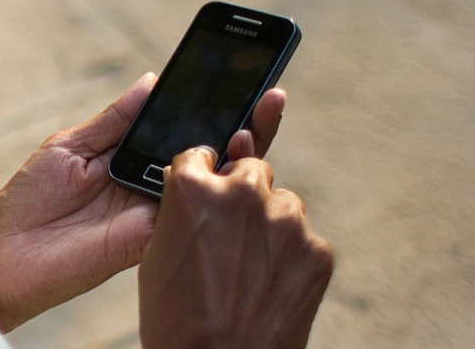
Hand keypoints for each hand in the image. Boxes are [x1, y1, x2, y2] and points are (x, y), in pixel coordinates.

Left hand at [0, 74, 286, 331]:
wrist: (3, 255)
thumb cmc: (29, 200)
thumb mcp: (70, 146)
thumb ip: (115, 120)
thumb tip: (153, 80)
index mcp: (133, 157)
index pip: (183, 129)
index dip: (213, 106)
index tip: (241, 76)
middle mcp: (153, 185)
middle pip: (211, 155)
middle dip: (246, 125)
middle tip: (269, 96)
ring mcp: (156, 212)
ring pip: (213, 185)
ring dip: (239, 154)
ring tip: (251, 121)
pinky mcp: (151, 238)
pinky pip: (192, 216)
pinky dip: (214, 193)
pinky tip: (229, 162)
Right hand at [139, 148, 332, 348]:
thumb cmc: (177, 318)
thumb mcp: (156, 253)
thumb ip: (178, 207)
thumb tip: (193, 176)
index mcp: (194, 188)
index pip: (199, 155)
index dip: (199, 175)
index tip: (203, 188)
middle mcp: (243, 194)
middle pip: (251, 170)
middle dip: (242, 194)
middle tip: (231, 234)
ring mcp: (287, 222)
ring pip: (283, 204)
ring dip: (270, 224)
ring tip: (250, 268)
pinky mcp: (318, 252)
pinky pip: (305, 240)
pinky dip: (291, 257)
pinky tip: (270, 286)